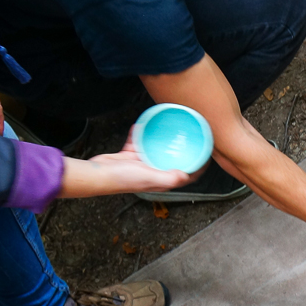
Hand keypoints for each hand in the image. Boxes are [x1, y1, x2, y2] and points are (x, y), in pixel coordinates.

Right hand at [57, 137, 196, 198]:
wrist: (97, 174)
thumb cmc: (122, 179)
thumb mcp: (150, 178)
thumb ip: (169, 178)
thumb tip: (186, 175)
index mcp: (161, 180)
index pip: (186, 175)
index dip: (199, 167)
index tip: (208, 154)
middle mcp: (154, 172)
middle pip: (174, 159)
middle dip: (183, 150)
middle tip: (192, 136)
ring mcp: (142, 163)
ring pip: (156, 148)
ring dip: (161, 139)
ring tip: (170, 126)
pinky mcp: (129, 155)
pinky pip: (139, 141)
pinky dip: (141, 133)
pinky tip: (143, 124)